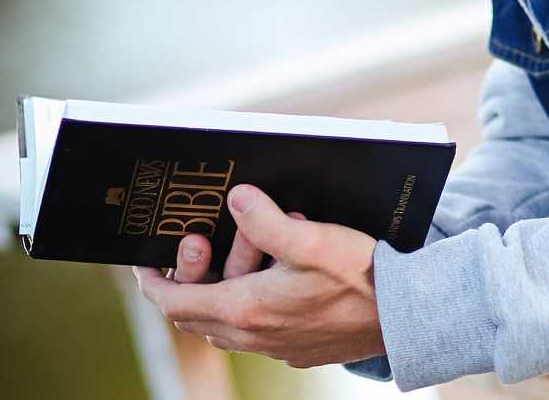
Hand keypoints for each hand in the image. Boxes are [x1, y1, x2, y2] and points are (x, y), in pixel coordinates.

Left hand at [133, 184, 386, 367]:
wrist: (405, 317)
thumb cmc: (359, 276)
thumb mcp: (310, 239)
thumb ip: (264, 220)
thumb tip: (234, 200)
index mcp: (246, 310)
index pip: (176, 303)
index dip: (154, 282)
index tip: (144, 262)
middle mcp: (255, 336)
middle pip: (197, 315)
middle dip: (188, 279)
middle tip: (197, 244)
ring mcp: (277, 347)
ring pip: (227, 324)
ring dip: (223, 289)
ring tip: (249, 250)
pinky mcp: (299, 349)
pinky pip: (257, 330)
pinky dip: (251, 303)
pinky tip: (277, 278)